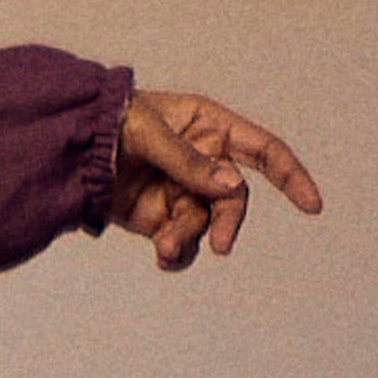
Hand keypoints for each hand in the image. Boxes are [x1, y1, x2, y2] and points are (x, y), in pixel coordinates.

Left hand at [107, 89, 322, 273]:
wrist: (66, 145)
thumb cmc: (108, 122)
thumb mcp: (147, 133)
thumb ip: (188, 161)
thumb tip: (231, 186)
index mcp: (211, 127)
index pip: (264, 151)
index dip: (291, 176)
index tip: (312, 205)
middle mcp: (205, 161)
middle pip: (234, 200)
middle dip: (227, 222)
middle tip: (220, 245)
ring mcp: (182, 191)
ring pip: (205, 225)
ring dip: (190, 238)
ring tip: (164, 246)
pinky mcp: (159, 218)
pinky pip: (180, 243)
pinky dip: (176, 254)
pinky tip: (163, 256)